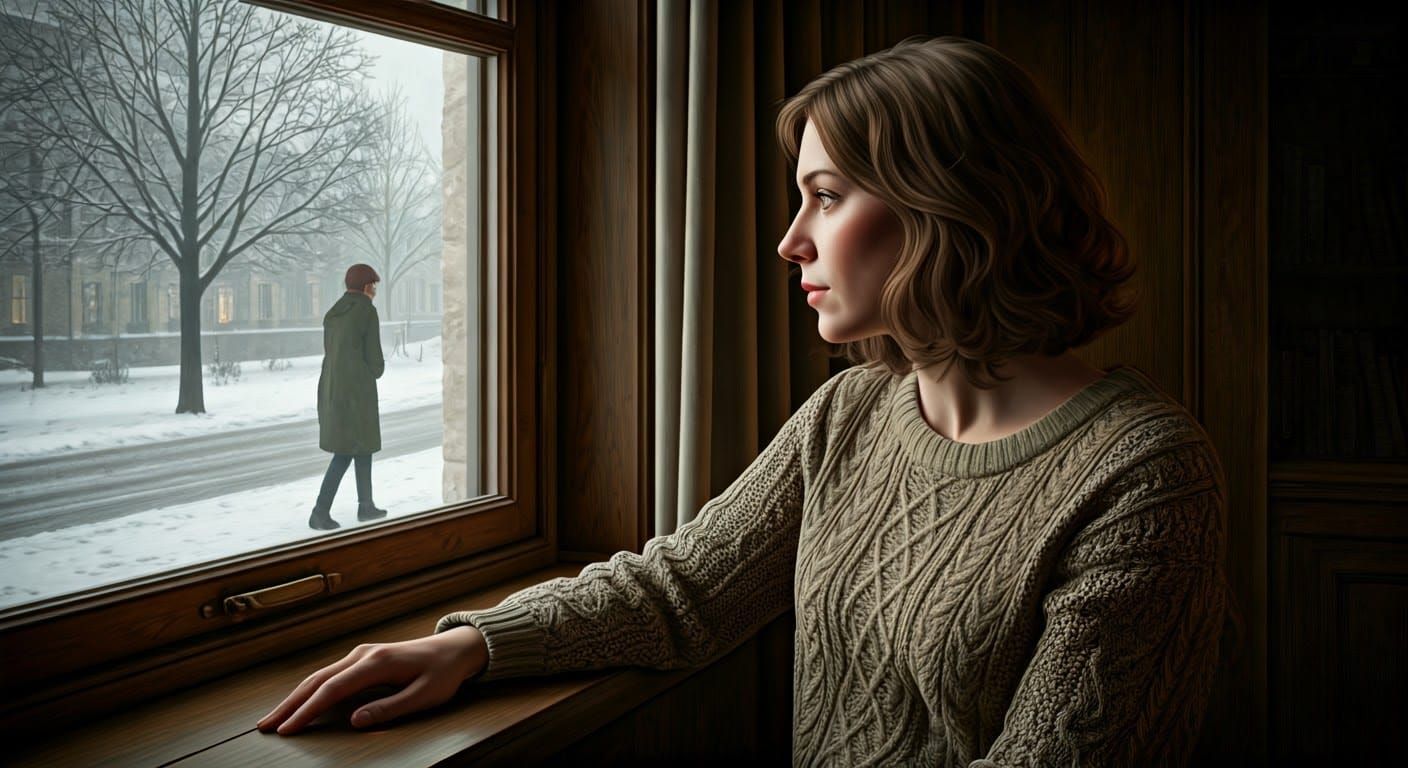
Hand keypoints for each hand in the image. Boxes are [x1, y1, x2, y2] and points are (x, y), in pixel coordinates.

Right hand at [257, 626, 487, 734]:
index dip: (308, 710)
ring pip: (320, 675)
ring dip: (296, 697)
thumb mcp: (424, 696)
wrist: (455, 649)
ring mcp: (361, 654)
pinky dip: (310, 690)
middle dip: (290, 704)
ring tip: (274, 718)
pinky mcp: (362, 658)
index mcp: (377, 663)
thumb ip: (390, 708)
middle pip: (318, 679)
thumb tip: (354, 721)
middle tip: (266, 726)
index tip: (288, 730)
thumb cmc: (443, 674)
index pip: (333, 689)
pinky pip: (329, 674)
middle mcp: (364, 654)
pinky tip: (299, 703)